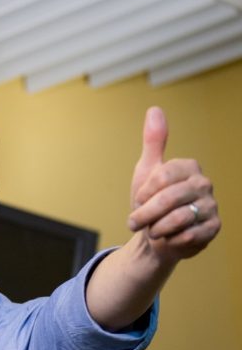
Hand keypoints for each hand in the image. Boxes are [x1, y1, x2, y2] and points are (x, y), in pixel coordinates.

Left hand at [127, 107, 219, 261]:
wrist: (156, 236)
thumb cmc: (150, 201)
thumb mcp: (146, 171)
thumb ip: (153, 142)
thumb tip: (155, 109)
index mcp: (188, 167)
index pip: (161, 176)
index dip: (143, 193)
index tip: (138, 200)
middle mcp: (204, 184)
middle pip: (168, 199)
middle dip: (145, 214)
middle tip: (135, 222)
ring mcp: (212, 206)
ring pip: (178, 219)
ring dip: (156, 229)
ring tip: (152, 230)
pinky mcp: (213, 228)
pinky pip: (188, 236)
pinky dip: (170, 240)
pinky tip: (169, 238)